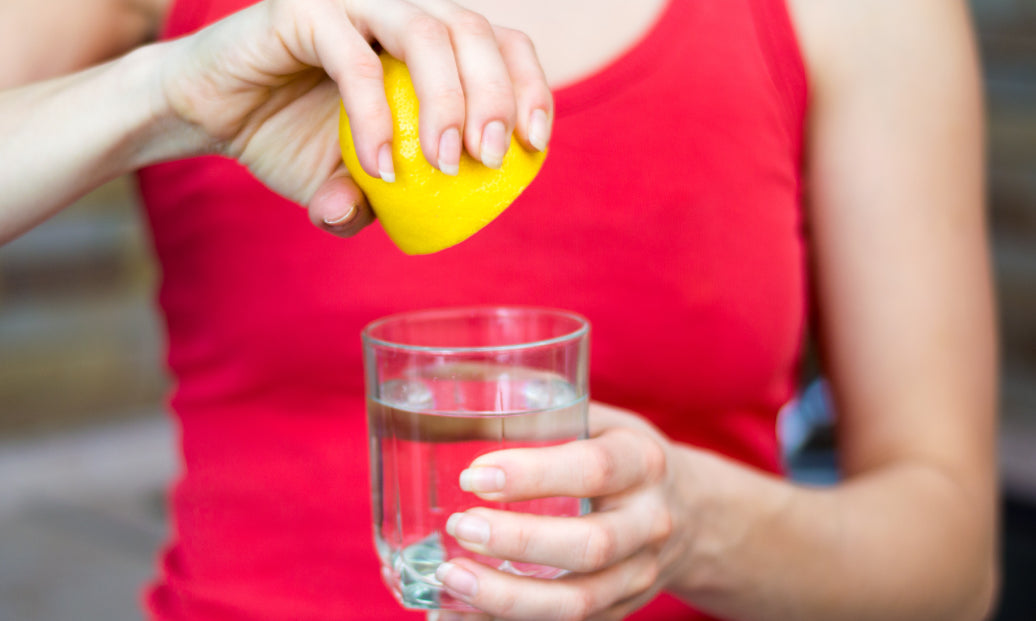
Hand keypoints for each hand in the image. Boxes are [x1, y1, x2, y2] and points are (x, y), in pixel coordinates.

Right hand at [158, 0, 551, 236]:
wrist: (211, 114)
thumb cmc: (291, 140)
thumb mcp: (351, 183)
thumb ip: (386, 203)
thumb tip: (404, 225)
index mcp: (426, 42)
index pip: (500, 43)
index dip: (528, 84)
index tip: (534, 143)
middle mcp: (399, 11)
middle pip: (474, 31)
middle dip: (494, 96)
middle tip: (487, 158)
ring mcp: (355, 3)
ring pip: (427, 31)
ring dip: (447, 101)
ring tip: (444, 164)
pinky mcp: (305, 10)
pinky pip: (356, 60)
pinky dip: (376, 117)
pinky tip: (379, 166)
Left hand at [428, 403, 693, 620]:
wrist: (693, 515)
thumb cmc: (625, 457)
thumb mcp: (604, 422)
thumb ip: (549, 414)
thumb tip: (461, 399)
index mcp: (642, 462)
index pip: (593, 469)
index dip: (532, 475)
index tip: (474, 476)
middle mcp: (649, 523)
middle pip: (589, 546)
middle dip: (517, 541)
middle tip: (460, 528)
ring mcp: (639, 574)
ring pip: (578, 602)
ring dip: (507, 598)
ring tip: (450, 577)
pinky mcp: (621, 610)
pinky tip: (457, 613)